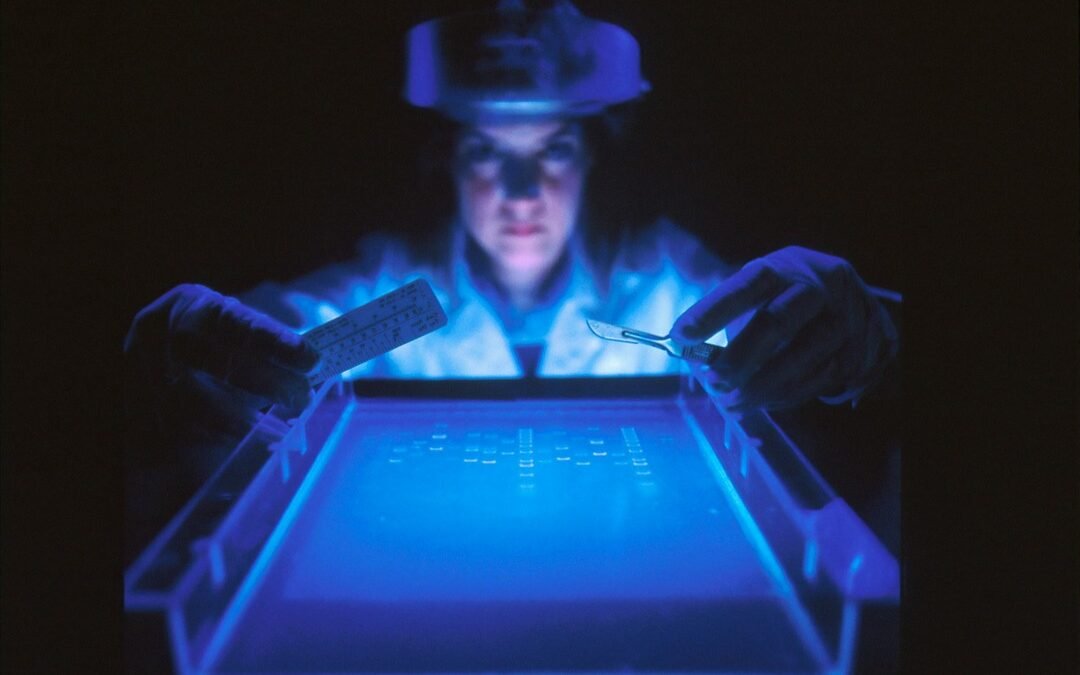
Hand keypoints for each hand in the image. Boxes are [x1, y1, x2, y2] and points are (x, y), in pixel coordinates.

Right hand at [124, 284, 320, 444]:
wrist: (162, 354)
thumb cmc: (217, 342)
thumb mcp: (241, 332)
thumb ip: (276, 350)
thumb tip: (322, 377)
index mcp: (191, 304)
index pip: (237, 322)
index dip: (276, 342)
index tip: (313, 360)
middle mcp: (159, 333)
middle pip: (215, 361)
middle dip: (267, 382)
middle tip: (303, 398)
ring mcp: (142, 371)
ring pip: (191, 401)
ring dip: (243, 421)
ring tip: (281, 432)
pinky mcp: (139, 406)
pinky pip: (178, 428)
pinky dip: (218, 437)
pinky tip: (248, 442)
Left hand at [671, 246, 897, 410]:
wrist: (860, 307)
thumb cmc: (790, 300)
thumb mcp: (763, 294)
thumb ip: (730, 320)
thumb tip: (695, 357)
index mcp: (783, 267)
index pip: (745, 286)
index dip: (711, 311)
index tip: (680, 337)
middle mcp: (818, 287)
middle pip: (777, 322)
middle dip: (739, 358)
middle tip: (713, 383)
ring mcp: (844, 318)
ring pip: (800, 357)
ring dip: (760, 386)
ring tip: (732, 402)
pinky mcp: (857, 351)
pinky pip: (817, 379)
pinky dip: (784, 395)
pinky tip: (762, 401)